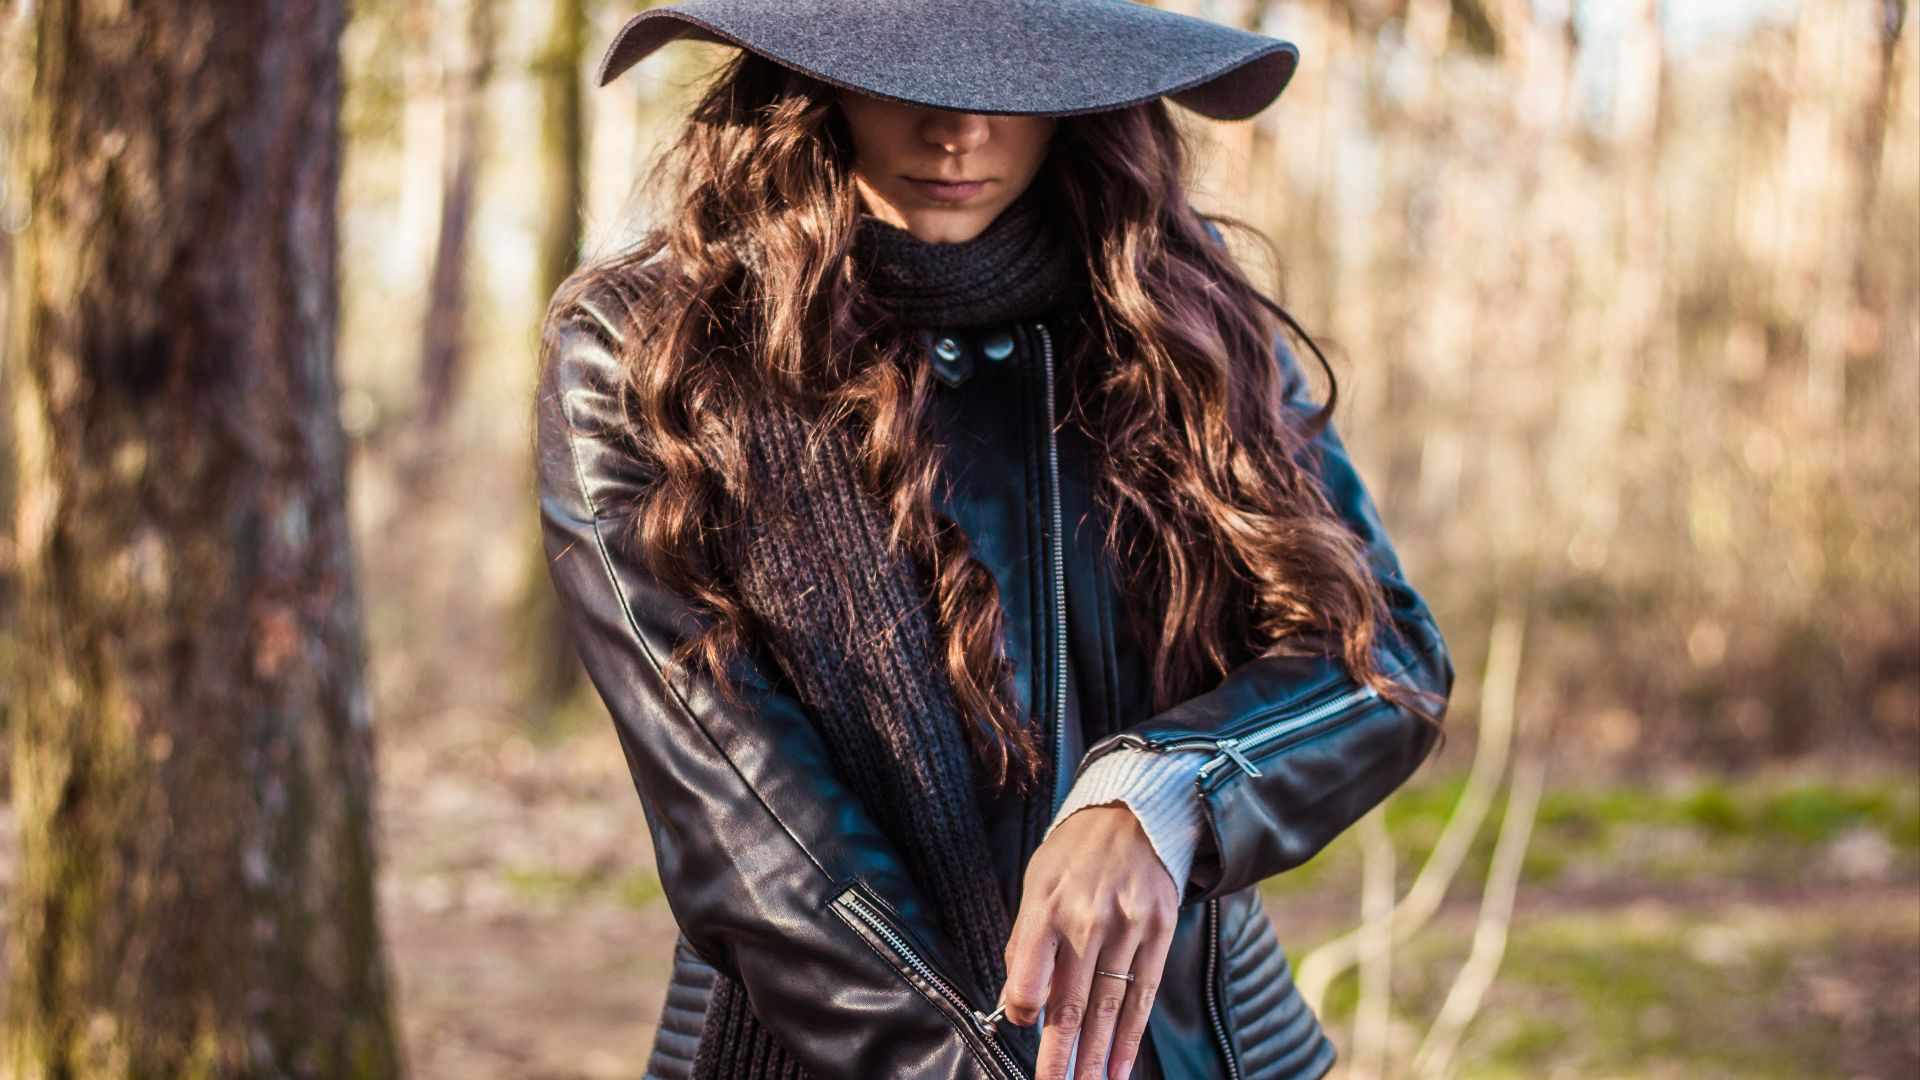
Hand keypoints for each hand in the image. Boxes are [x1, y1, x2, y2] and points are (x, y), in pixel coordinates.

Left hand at [998, 804, 1178, 1079]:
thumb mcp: (1036, 884)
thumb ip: (1025, 944)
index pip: (1029, 977)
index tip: (1022, 1028)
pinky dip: (1129, 1037)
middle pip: (1070, 1003)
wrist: (1134, 813)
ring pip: (1108, 1007)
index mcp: (1047, 906)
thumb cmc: (1074, 854)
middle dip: (1059, 1056)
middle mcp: (1087, 918)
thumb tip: (1014, 1004)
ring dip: (1096, 1057)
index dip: (1023, 1012)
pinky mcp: (1159, 931)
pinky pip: (1142, 994)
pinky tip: (1119, 1067)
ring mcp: (1128, 926)